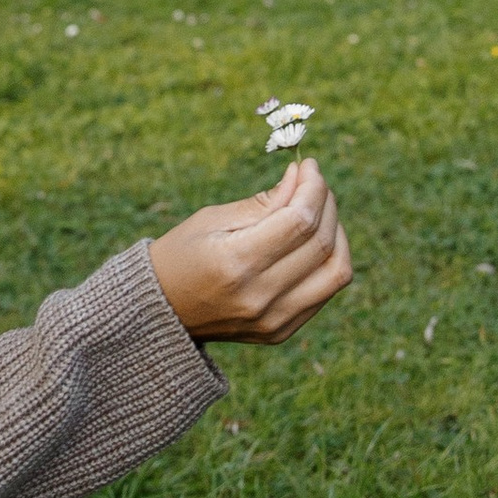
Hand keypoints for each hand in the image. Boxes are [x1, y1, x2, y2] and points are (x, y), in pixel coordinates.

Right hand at [148, 152, 351, 343]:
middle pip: (321, 244)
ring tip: (320, 212)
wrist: (161, 311)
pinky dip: (328, 261)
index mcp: (236, 263)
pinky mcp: (281, 331)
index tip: (308, 166)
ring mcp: (273, 320)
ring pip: (336, 272)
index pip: (300, 221)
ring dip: (337, 234)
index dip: (313, 188)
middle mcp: (259, 297)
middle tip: (314, 183)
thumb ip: (263, 202)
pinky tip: (312, 242)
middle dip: (326, 203)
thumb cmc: (181, 255)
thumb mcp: (212, 219)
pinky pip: (325, 292)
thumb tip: (301, 177)